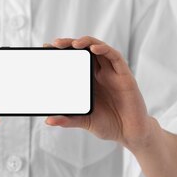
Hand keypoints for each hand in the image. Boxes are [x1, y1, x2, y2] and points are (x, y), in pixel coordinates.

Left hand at [42, 36, 156, 149]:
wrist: (130, 134)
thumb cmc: (109, 125)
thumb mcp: (84, 121)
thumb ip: (68, 119)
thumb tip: (48, 121)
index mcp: (89, 81)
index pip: (74, 60)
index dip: (62, 53)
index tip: (46, 48)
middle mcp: (100, 74)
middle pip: (85, 51)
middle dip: (70, 44)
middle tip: (56, 43)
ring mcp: (112, 73)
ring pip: (99, 49)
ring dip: (87, 42)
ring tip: (74, 43)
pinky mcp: (125, 75)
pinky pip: (115, 57)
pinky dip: (104, 49)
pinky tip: (94, 48)